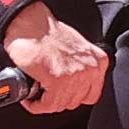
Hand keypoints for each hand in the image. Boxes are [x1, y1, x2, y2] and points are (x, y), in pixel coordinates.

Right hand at [1, 0, 109, 114]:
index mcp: (98, 61)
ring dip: (45, 102)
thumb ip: (80, 67)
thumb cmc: (46, 33)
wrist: (29, 23)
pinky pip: (48, 105)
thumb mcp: (76, 49)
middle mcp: (91, 69)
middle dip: (57, 99)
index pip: (91, 95)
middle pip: (75, 102)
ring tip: (36, 92)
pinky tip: (30, 97)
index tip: (60, 94)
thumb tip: (72, 86)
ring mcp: (76, 75)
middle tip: (44, 92)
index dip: (72, 97)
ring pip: (61, 105)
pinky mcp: (58, 80)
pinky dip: (35, 105)